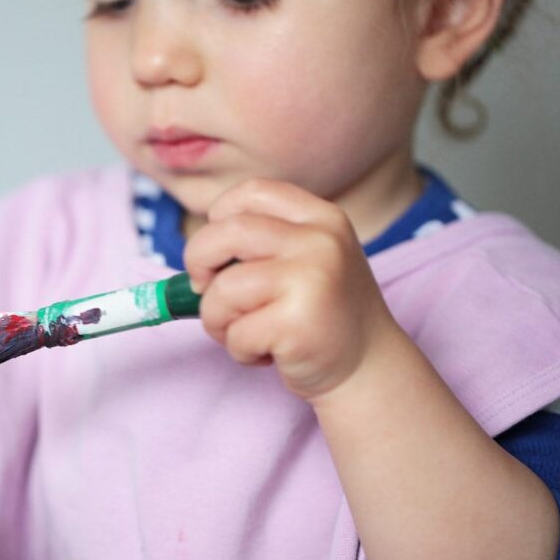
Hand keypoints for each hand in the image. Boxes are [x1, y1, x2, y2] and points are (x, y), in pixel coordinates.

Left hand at [184, 178, 403, 401]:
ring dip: (217, 319)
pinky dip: (240, 349)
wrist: (368, 367)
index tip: (217, 251)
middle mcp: (320, 240)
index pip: (251, 192)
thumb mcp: (303, 261)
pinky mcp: (300, 323)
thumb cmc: (319, 314)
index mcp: (320, 217)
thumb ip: (256, 247)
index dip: (218, 218)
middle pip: (225, 233)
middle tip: (205, 291)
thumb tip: (190, 265)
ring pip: (222, 289)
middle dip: (198, 263)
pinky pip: (237, 332)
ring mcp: (312, 279)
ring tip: (245, 332)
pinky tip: (269, 352)